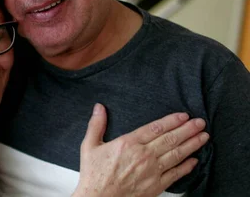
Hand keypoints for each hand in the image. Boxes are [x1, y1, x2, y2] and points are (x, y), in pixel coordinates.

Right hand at [73, 104, 208, 196]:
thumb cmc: (94, 174)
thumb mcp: (90, 146)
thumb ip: (96, 125)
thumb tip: (99, 107)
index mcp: (129, 143)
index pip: (155, 128)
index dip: (171, 121)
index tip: (183, 116)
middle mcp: (143, 155)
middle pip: (171, 139)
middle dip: (188, 129)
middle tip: (199, 123)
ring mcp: (152, 171)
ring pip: (177, 154)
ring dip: (192, 144)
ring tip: (203, 137)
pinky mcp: (156, 185)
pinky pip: (176, 174)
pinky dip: (187, 166)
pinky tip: (195, 160)